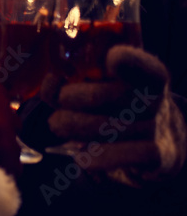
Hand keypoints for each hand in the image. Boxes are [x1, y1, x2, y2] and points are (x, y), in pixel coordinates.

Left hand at [44, 45, 185, 180]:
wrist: (163, 142)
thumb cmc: (123, 104)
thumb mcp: (110, 83)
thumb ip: (79, 77)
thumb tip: (52, 80)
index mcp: (148, 74)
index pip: (141, 65)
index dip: (127, 61)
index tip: (111, 58)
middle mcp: (155, 99)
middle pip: (97, 97)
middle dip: (64, 99)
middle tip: (57, 102)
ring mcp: (156, 129)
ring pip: (97, 127)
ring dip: (67, 127)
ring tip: (58, 124)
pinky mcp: (155, 156)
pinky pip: (110, 156)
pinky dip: (88, 157)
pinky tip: (81, 155)